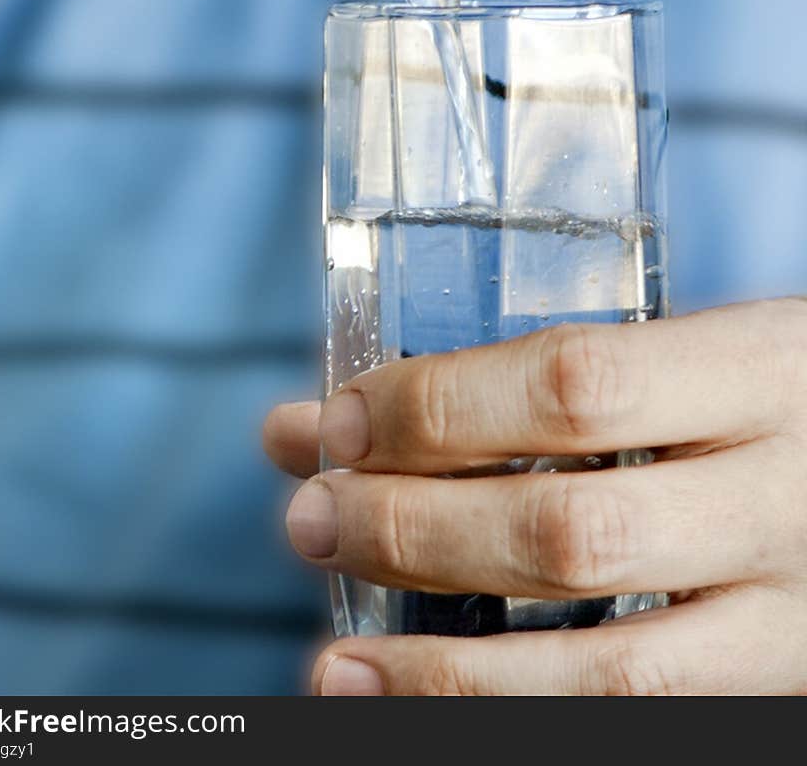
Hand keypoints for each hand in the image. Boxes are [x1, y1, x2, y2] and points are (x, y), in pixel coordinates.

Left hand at [264, 299, 806, 694]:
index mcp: (761, 370)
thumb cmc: (776, 399)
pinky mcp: (775, 693)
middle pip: (572, 533)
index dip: (440, 408)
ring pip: (609, 670)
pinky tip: (422, 711)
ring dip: (446, 672)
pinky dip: (517, 723)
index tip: (341, 422)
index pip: (577, 384)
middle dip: (415, 530)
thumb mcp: (699, 350)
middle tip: (313, 518)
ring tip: (335, 663)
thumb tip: (313, 425)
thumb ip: (532, 380)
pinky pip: (636, 722)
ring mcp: (790, 617)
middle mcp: (780, 499)